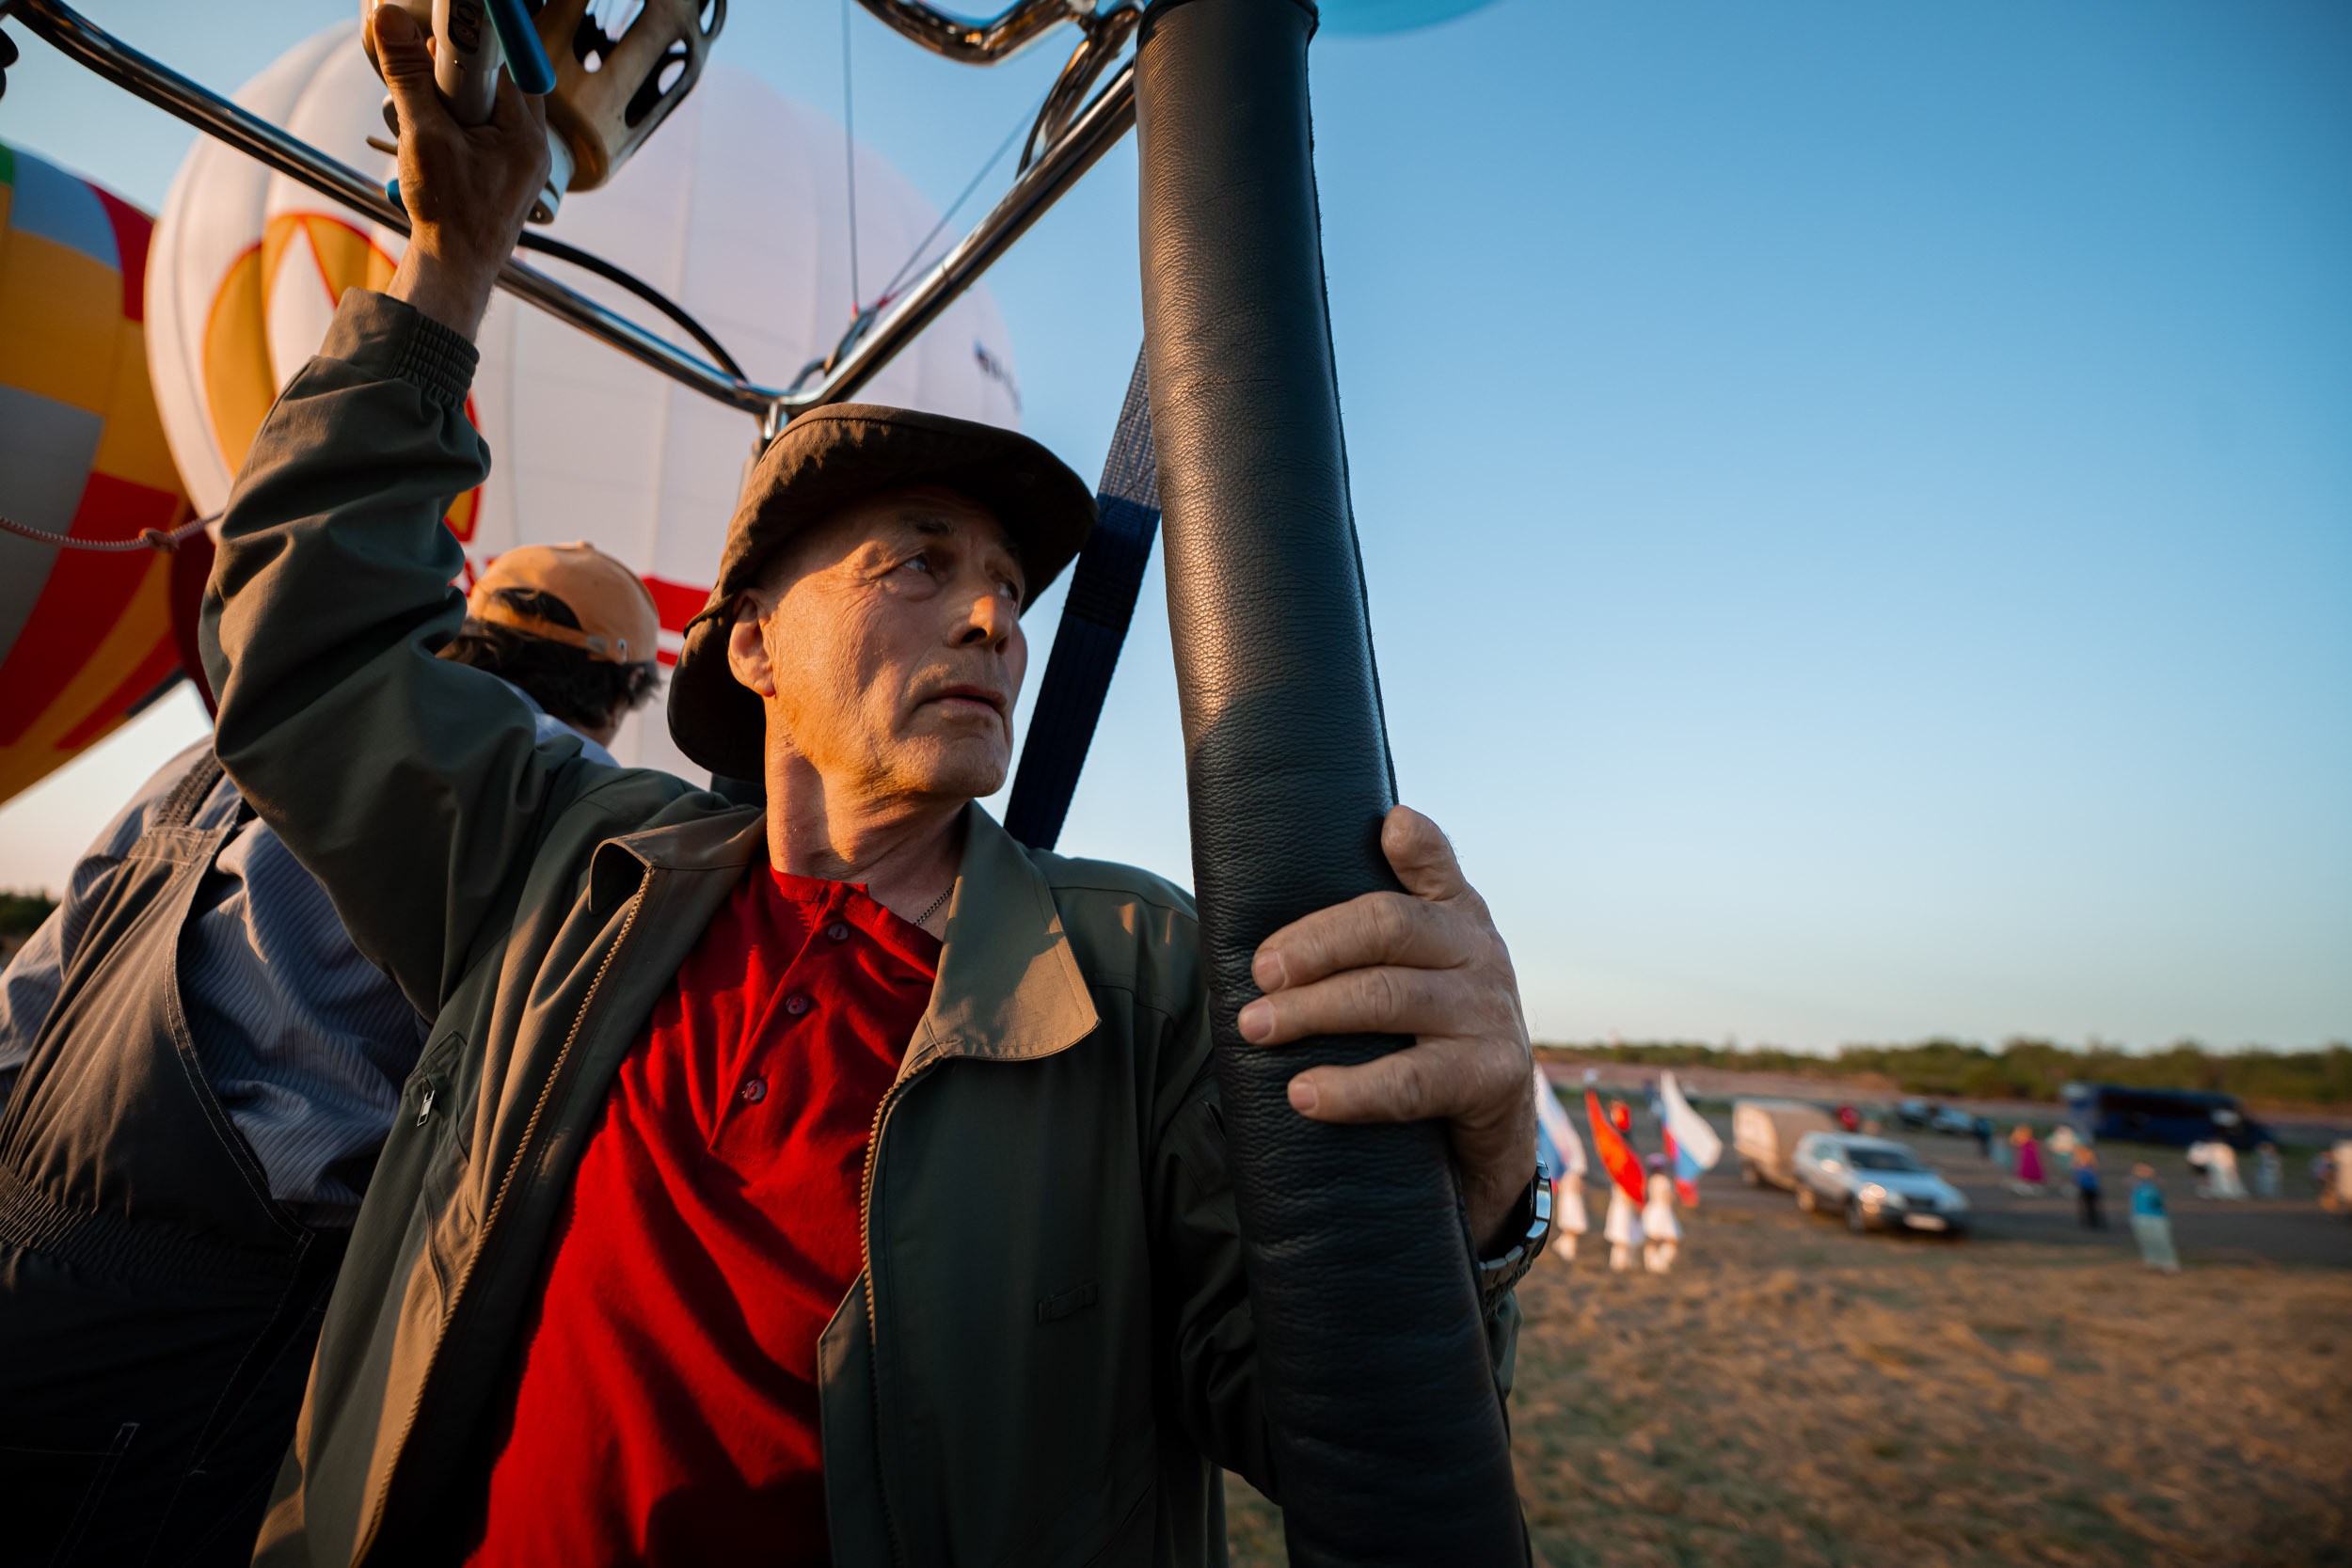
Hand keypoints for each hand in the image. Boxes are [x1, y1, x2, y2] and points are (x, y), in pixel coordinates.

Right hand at [373, 3, 550, 339]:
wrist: (454, 272)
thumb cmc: (450, 216)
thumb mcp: (423, 136)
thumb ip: (409, 75)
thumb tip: (392, 20)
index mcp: (526, 133)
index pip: (501, 63)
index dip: (463, 50)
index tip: (434, 41)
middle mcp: (531, 146)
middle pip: (490, 84)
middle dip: (449, 82)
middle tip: (422, 98)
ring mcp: (518, 162)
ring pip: (480, 109)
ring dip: (444, 110)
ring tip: (424, 136)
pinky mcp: (501, 174)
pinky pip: (477, 134)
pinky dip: (448, 131)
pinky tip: (428, 150)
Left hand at [1238, 806, 1538, 1256]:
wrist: (1492, 1132)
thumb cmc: (1425, 1037)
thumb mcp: (1412, 973)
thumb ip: (1368, 930)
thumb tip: (1285, 909)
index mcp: (1456, 916)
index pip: (1435, 864)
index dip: (1415, 843)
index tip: (1388, 828)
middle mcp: (1480, 952)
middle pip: (1388, 926)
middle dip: (1314, 945)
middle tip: (1258, 974)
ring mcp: (1489, 1012)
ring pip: (1388, 997)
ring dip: (1311, 1011)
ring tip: (1255, 1027)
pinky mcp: (1491, 1076)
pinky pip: (1409, 1081)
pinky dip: (1350, 1089)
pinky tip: (1304, 1093)